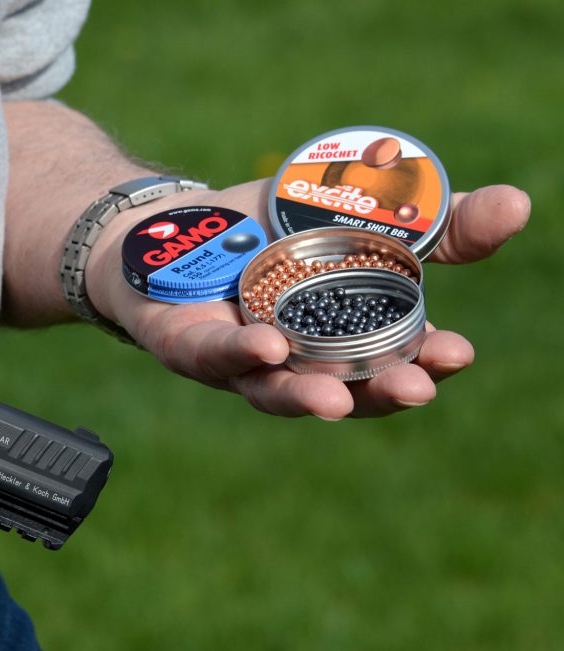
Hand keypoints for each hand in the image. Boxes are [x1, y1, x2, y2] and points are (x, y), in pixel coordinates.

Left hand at [86, 179, 529, 418]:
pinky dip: (238, 356)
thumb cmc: (269, 231)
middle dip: (380, 393)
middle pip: (344, 390)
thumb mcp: (356, 212)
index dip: (427, 364)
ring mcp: (239, 363)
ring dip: (308, 396)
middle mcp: (296, 362)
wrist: (177, 223)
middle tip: (417, 389)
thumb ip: (429, 223)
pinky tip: (265, 348)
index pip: (393, 363)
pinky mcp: (187, 347)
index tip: (458, 354)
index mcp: (343, 338)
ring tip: (336, 399)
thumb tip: (519, 206)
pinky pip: (213, 357)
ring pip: (276, 390)